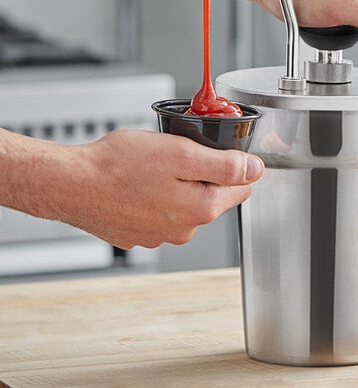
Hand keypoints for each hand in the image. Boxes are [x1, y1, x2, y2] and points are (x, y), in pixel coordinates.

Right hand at [62, 130, 263, 249]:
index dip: (236, 165)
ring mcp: (160, 235)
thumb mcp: (181, 154)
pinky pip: (160, 212)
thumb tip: (255, 170)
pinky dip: (155, 197)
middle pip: (213, 196)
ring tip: (153, 168)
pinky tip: (138, 184)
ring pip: (185, 204)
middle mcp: (184, 229)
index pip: (241, 188)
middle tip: (178, 154)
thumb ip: (224, 164)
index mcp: (201, 208)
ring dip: (178, 185)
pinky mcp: (139, 234)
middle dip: (204, 174)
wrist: (71, 184)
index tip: (221, 152)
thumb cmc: (118, 166)